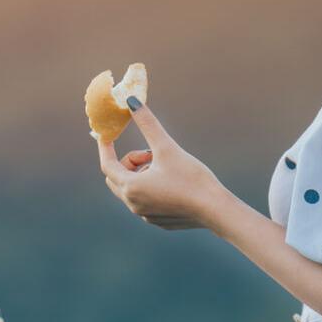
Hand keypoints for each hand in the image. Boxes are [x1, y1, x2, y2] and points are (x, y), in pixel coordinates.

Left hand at [97, 100, 231, 230]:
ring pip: (132, 188)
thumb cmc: (191, 178)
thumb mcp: (167, 147)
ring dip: (142, 172)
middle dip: (130, 161)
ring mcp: (145, 215)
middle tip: (151, 153)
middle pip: (117, 177)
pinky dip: (151, 186)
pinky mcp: (158, 220)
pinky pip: (145, 200)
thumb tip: (131, 100)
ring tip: (166, 166)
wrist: (216, 210)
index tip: (107, 135)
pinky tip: (174, 182)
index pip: (107, 164)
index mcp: (131, 187)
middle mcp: (133, 204)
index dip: (106, 147)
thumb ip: (147, 123)